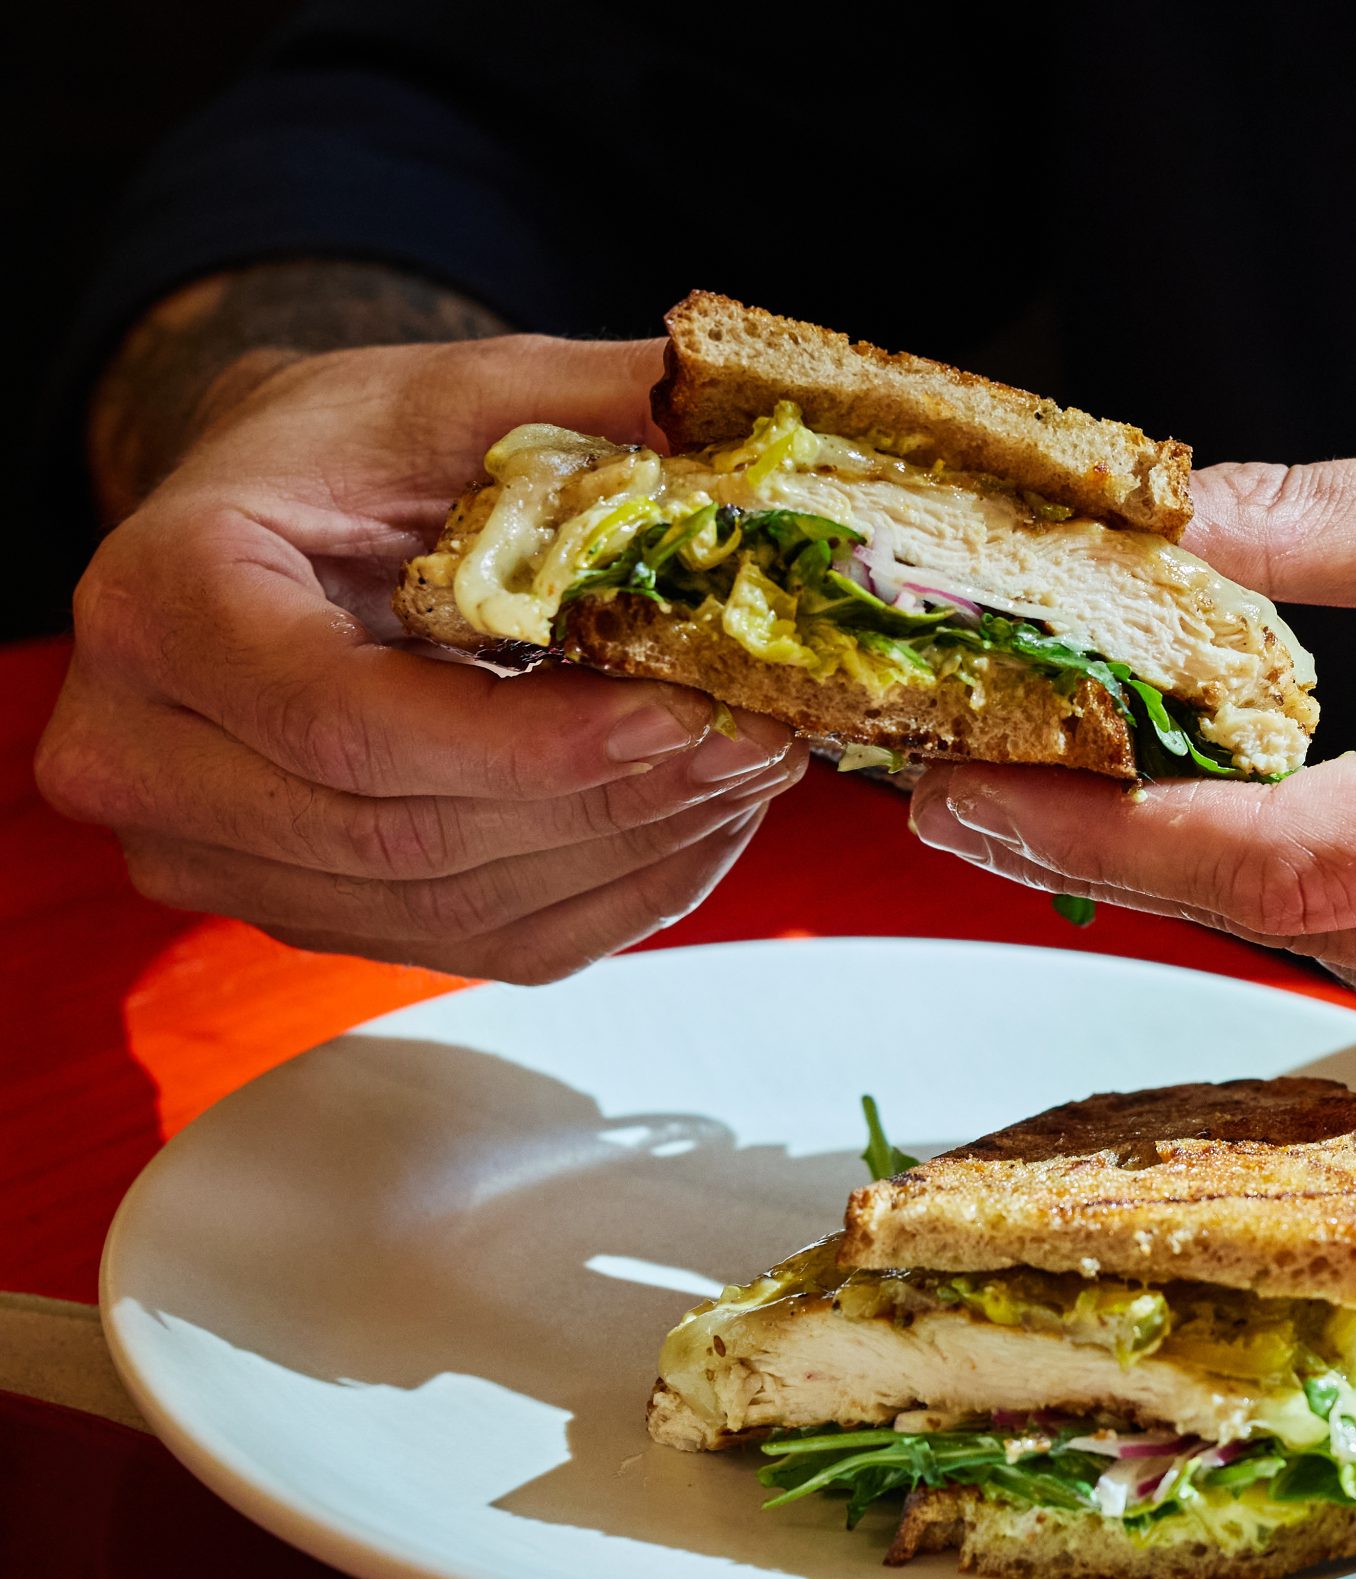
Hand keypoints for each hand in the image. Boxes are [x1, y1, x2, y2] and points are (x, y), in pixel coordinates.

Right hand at [38, 334, 806, 981]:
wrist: (270, 521)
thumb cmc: (360, 453)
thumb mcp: (462, 396)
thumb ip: (593, 410)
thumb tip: (749, 436)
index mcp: (162, 600)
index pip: (347, 726)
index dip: (531, 747)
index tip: (681, 713)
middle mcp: (141, 752)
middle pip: (405, 840)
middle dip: (609, 805)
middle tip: (757, 746)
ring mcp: (206, 853)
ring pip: (452, 914)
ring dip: (629, 857)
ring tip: (747, 776)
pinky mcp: (295, 911)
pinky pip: (479, 947)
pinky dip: (611, 898)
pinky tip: (697, 829)